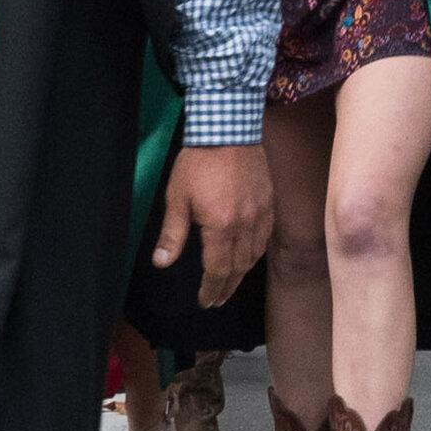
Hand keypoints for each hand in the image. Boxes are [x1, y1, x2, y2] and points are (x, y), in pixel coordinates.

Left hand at [153, 143, 276, 302]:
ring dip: (242, 274)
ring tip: (230, 285)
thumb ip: (172, 234)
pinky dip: (255, 254)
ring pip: (254, 255)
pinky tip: (248, 257)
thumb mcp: (177, 198)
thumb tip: (161, 263)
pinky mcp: (269, 204)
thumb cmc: (198, 163)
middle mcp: (245, 225)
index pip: (218, 269)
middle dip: (226, 288)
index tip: (205, 300)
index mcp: (221, 226)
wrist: (228, 130)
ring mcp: (261, 214)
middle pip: (239, 268)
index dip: (211, 289)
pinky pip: (265, 238)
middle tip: (216, 300)